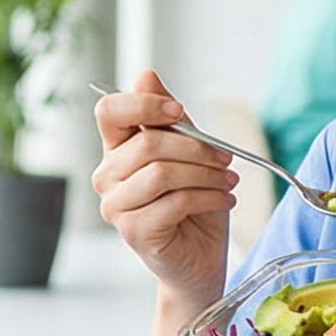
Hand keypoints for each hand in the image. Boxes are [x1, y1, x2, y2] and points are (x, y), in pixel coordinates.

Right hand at [92, 69, 240, 300]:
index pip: (109, 111)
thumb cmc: (194, 207)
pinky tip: (223, 200)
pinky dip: (207, 197)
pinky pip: (173, 201)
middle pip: (147, 142)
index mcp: (116, 151)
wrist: (200, 260)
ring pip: (161, 172)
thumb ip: (168, 119)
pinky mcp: (133, 231)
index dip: (144, 104)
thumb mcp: (189, 154)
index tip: (179, 112)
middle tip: (226, 159)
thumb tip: (145, 75)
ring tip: (228, 182)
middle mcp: (107, 176)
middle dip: (197, 148)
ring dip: (206, 174)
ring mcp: (116, 206)